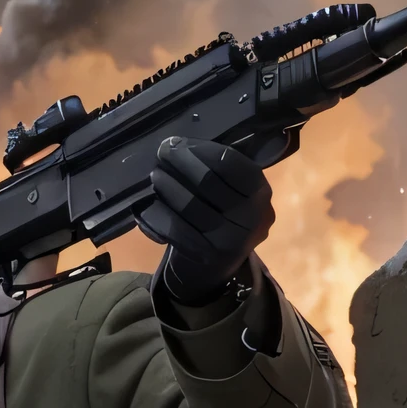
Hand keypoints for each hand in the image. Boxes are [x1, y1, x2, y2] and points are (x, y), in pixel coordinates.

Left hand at [139, 138, 274, 305]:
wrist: (220, 264)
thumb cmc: (223, 214)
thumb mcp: (232, 191)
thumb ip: (216, 169)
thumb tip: (177, 146)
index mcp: (260, 191)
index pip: (229, 163)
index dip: (200, 150)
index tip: (177, 143)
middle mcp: (251, 215)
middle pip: (209, 182)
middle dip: (181, 164)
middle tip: (161, 154)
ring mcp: (231, 238)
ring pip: (191, 206)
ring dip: (168, 187)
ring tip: (155, 176)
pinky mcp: (209, 254)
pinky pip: (178, 230)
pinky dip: (159, 216)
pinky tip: (146, 206)